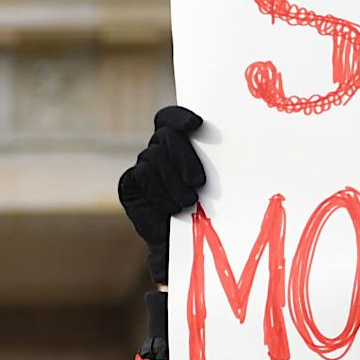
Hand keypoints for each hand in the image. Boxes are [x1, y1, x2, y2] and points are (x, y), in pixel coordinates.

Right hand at [117, 106, 205, 287]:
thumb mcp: (212, 186)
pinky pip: (143, 175)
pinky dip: (160, 192)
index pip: (170, 117)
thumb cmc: (202, 210)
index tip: (196, 126)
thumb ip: (213, 162)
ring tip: (188, 203)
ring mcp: (142, 165)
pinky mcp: (130, 182)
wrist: (179, 242)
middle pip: (167, 135)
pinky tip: (171, 208)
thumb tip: (229, 142)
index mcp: (177, 143)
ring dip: (174, 182)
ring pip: (155, 156)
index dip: (179, 116)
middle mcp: (157, 149)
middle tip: (198, 182)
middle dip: (184, 156)